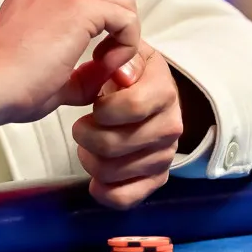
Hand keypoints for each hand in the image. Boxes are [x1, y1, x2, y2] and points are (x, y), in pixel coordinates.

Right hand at [0, 0, 140, 136]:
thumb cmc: (6, 85)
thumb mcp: (43, 62)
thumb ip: (78, 64)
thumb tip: (105, 70)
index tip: (89, 7)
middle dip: (114, 25)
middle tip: (99, 61)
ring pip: (122, 1)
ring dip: (123, 35)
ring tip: (101, 65)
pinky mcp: (79, 8)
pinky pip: (126, 19)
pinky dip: (126, 45)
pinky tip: (103, 66)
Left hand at [72, 43, 182, 209]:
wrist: (147, 92)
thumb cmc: (127, 73)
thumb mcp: (125, 53)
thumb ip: (121, 55)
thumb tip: (121, 74)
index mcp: (163, 89)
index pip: (131, 107)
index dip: (103, 109)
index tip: (95, 103)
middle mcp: (171, 124)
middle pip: (114, 145)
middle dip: (86, 135)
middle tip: (81, 126)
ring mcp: (165, 154)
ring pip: (114, 172)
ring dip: (90, 160)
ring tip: (86, 145)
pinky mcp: (157, 178)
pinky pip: (126, 198)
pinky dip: (104, 191)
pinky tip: (96, 178)